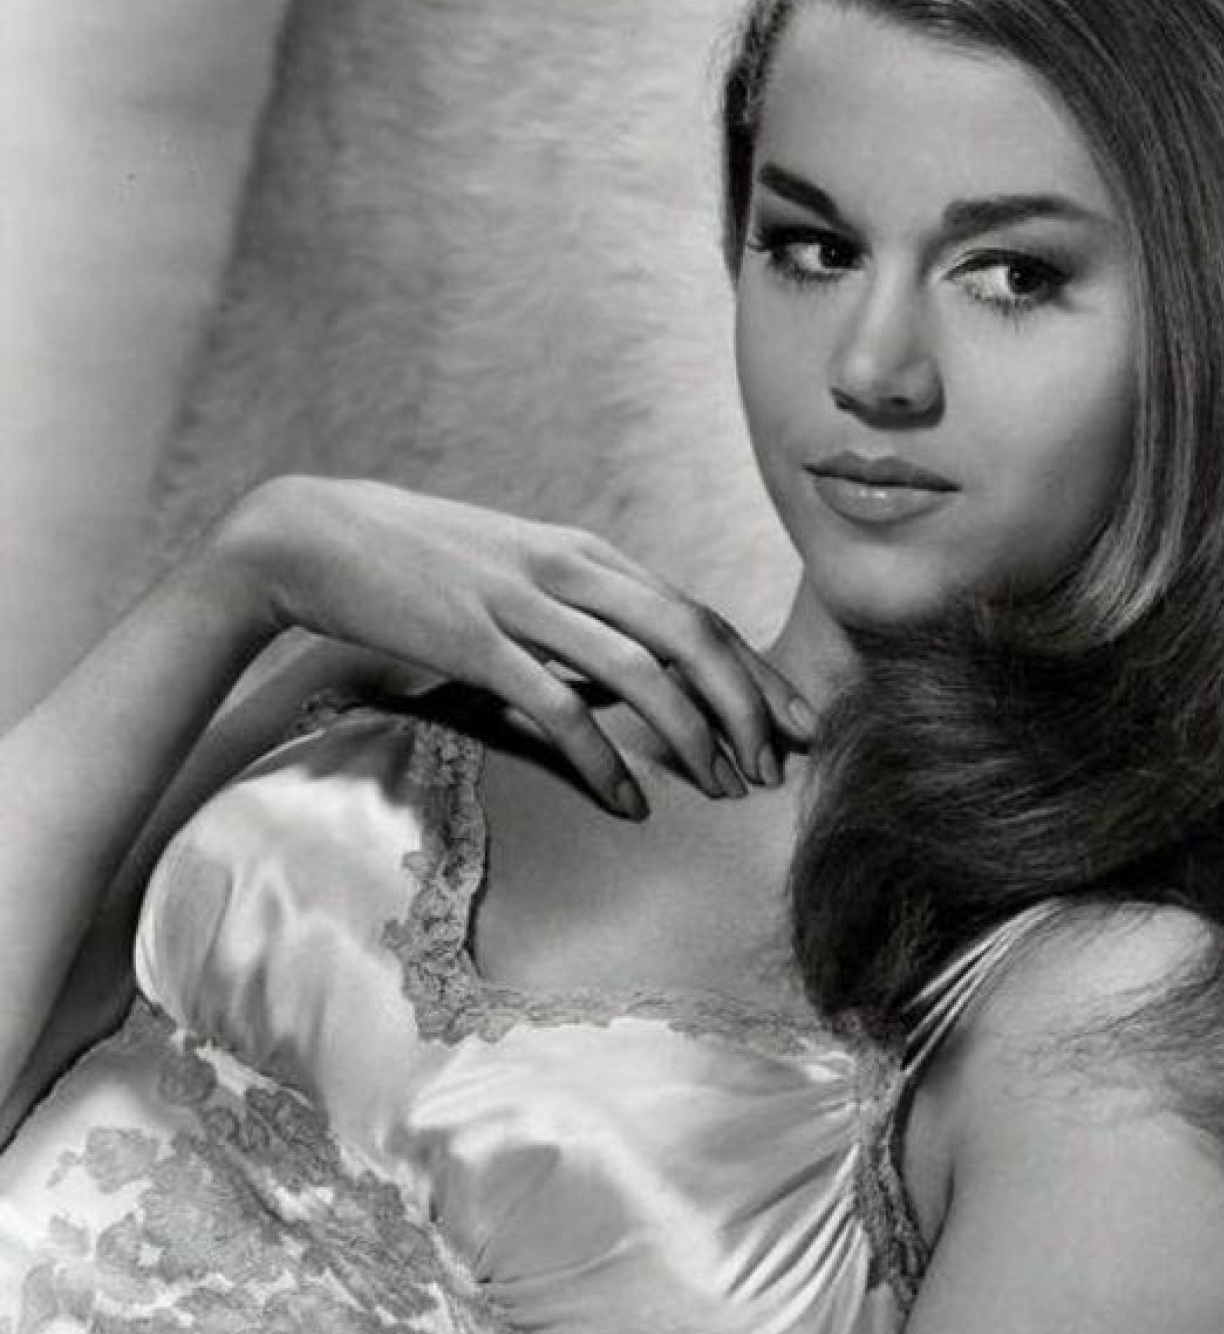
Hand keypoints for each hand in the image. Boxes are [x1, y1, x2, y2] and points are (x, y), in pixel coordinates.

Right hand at [212, 476, 814, 817]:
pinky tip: (629, 799)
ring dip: (692, 734)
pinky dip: (605, 756)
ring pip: (641, 670)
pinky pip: (559, 705)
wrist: (315, 534)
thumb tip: (637, 655)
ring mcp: (523, 602)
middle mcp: (570, 569)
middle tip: (774, 768)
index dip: (757, 672)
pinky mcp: (475, 641)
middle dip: (747, 705)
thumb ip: (578, 601)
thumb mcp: (516, 565)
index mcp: (587, 552)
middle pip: (692, 637)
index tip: (799, 723)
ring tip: (722, 787)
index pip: (699, 614)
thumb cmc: (418, 558)